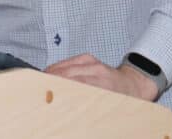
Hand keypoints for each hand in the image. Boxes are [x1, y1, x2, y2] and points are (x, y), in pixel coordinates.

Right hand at [44, 53, 158, 100]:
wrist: (133, 85)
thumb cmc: (122, 101)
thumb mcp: (108, 110)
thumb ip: (88, 109)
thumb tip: (70, 113)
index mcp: (103, 86)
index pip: (77, 85)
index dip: (61, 89)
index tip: (49, 96)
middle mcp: (97, 71)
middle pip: (67, 74)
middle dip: (52, 82)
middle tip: (38, 91)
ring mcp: (92, 62)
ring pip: (65, 67)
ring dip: (51, 75)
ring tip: (39, 84)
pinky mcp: (88, 57)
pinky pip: (67, 61)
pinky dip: (56, 68)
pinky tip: (49, 74)